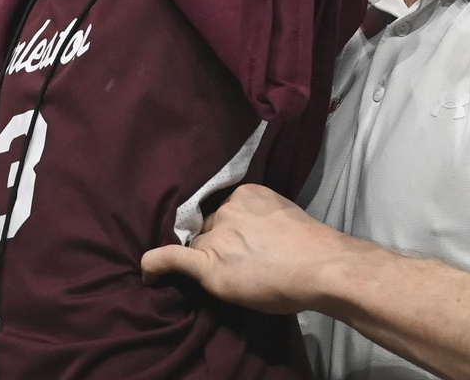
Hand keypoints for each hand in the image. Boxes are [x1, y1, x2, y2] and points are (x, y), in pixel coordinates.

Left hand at [139, 184, 354, 313]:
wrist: (320, 265)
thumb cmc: (314, 246)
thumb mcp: (286, 216)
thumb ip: (264, 219)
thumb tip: (260, 237)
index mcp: (246, 193)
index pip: (223, 211)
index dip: (225, 228)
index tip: (234, 241)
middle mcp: (226, 210)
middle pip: (208, 228)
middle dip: (216, 243)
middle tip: (239, 264)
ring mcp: (216, 237)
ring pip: (198, 247)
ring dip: (204, 259)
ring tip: (225, 277)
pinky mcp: (209, 265)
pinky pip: (172, 259)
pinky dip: (156, 265)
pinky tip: (149, 274)